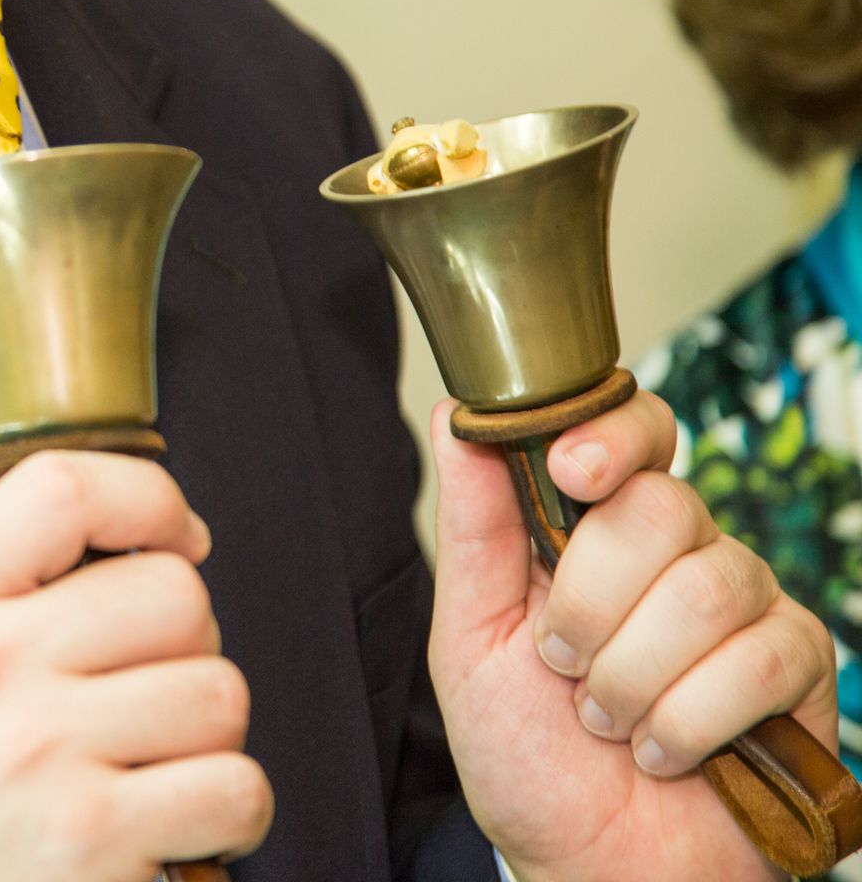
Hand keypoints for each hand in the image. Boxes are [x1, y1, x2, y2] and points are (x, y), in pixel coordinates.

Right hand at [0, 432, 271, 881]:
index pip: (60, 489)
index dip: (149, 501)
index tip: (176, 539)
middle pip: (175, 594)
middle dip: (187, 649)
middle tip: (146, 699)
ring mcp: (35, 752)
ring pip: (220, 692)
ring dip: (209, 742)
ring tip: (151, 770)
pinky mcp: (92, 836)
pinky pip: (237, 787)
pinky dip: (228, 819)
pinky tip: (174, 831)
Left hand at [428, 390, 839, 881]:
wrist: (588, 864)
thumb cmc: (526, 753)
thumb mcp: (470, 640)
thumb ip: (473, 530)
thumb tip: (456, 415)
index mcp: (593, 528)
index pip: (632, 429)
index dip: (612, 434)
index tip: (570, 467)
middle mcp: (675, 550)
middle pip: (661, 506)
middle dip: (591, 600)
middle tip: (563, 664)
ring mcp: (742, 601)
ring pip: (706, 586)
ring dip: (633, 674)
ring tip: (606, 721)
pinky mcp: (796, 663)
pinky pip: (758, 658)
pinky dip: (690, 719)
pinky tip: (662, 750)